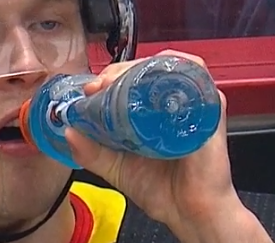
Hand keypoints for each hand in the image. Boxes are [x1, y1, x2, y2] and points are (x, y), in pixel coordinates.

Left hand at [65, 50, 265, 240]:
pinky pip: (196, 72)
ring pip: (163, 64)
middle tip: (99, 86)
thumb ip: (90, 151)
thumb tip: (69, 131)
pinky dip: (174, 64)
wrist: (188, 213)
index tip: (89, 89)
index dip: (106, 77)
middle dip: (116, 70)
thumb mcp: (114, 167)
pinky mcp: (208, 106)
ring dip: (137, 66)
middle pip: (142, 66)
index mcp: (146, 111)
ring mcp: (189, 101)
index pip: (127, 78)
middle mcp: (168, 102)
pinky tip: (152, 74)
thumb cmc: (158, 188)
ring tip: (116, 82)